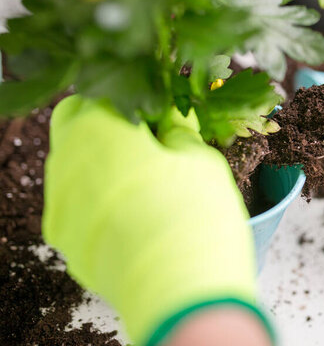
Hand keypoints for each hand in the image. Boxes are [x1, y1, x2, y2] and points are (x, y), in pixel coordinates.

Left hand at [43, 96, 271, 344]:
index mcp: (95, 132)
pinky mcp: (67, 243)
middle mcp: (64, 166)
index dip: (134, 96)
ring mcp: (60, 208)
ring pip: (73, 165)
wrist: (183, 294)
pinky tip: (136, 211)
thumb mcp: (199, 158)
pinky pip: (78, 205)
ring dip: (102, 160)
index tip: (161, 112)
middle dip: (107, 123)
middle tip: (150, 139)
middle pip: (74, 124)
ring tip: (147, 178)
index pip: (101, 93)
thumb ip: (178, 129)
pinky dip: (100, 197)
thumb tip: (170, 117)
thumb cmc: (195, 215)